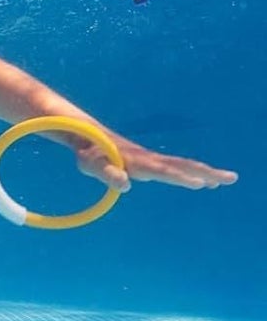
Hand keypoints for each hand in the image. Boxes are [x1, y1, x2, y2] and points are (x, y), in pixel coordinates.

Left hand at [76, 136, 236, 191]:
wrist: (88, 135)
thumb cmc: (89, 154)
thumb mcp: (91, 166)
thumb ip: (108, 174)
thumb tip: (126, 185)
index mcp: (137, 161)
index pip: (163, 171)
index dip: (180, 178)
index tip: (199, 184)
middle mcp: (149, 159)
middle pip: (182, 165)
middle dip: (207, 172)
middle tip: (231, 178)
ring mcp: (152, 159)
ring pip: (182, 165)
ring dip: (205, 172)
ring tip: (226, 180)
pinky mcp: (151, 161)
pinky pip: (176, 167)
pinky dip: (193, 173)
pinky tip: (204, 182)